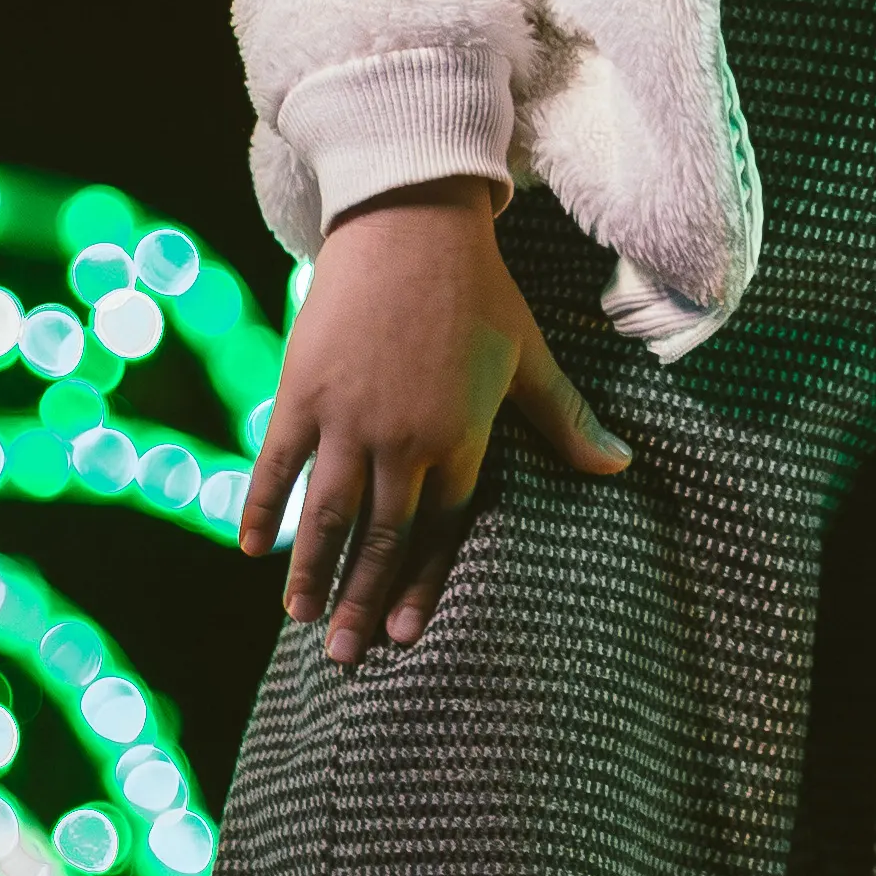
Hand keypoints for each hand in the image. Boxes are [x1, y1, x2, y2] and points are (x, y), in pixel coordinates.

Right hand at [236, 178, 626, 659]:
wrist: (409, 219)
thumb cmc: (478, 290)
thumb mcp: (528, 356)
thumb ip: (566, 421)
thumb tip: (623, 467)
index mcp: (460, 437)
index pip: (440, 530)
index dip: (419, 583)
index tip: (404, 635)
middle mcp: (401, 439)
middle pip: (379, 537)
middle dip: (361, 602)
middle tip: (346, 657)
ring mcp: (345, 418)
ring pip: (326, 514)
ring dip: (312, 572)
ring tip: (301, 619)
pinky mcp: (301, 391)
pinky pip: (276, 465)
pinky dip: (263, 507)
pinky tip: (252, 549)